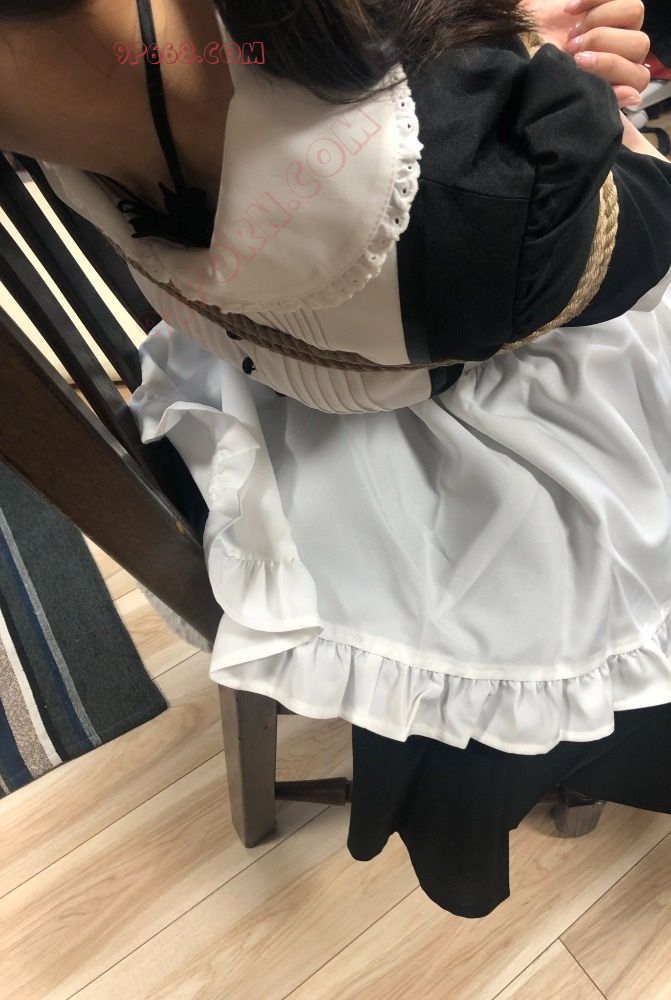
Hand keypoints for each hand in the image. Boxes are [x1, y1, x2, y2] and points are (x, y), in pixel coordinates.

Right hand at [521, 0, 650, 107]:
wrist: (522, 39)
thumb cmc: (540, 69)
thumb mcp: (565, 86)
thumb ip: (599, 93)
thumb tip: (634, 97)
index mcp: (617, 81)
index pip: (638, 78)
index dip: (612, 69)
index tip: (578, 64)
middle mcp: (625, 54)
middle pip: (640, 45)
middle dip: (602, 44)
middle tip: (571, 47)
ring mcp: (622, 25)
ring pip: (635, 14)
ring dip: (599, 22)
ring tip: (572, 31)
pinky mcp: (613, 2)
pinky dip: (591, 1)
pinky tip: (569, 11)